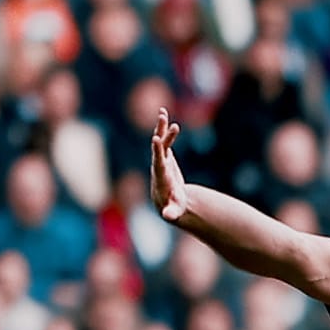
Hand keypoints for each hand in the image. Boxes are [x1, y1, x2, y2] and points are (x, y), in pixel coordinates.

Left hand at [150, 107, 188, 224]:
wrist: (168, 202)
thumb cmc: (173, 207)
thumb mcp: (174, 211)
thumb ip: (171, 212)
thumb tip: (168, 216)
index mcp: (161, 178)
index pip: (158, 163)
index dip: (157, 152)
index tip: (156, 139)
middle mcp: (158, 167)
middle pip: (158, 148)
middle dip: (160, 134)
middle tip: (162, 119)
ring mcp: (161, 160)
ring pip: (160, 141)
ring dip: (162, 128)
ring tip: (162, 113)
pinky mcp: (165, 157)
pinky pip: (165, 141)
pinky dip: (166, 130)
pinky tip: (166, 117)